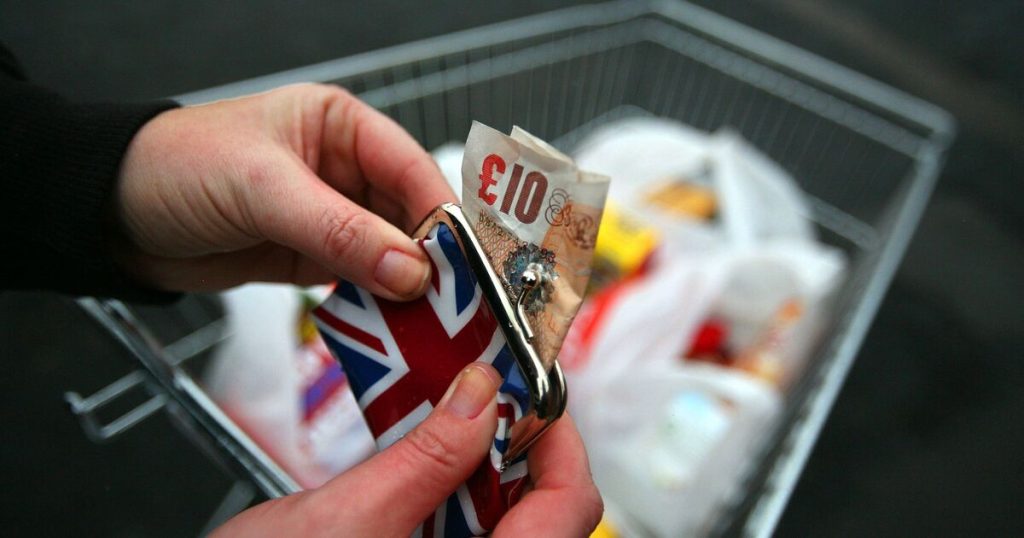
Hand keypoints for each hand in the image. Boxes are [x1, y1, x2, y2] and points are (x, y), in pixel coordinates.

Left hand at [115, 83, 453, 298]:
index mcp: (341, 126)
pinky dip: (380, 305)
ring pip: (392, 255)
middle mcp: (345, 170)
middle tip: (457, 304)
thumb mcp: (262, 190)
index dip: (441, 214)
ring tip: (433, 325)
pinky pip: (363, 281)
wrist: (113, 215)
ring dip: (410, 289)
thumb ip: (339, 230)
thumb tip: (412, 271)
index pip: (411, 168)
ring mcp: (333, 218)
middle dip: (433, 259)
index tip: (465, 262)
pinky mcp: (314, 258)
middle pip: (411, 217)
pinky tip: (395, 327)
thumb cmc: (178, 168)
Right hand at [212, 363, 602, 536]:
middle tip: (484, 395)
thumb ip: (425, 456)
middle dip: (518, 444)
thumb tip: (480, 394)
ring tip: (453, 421)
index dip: (560, 440)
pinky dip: (459, 491)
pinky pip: (474, 530)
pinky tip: (429, 464)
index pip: (570, 507)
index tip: (532, 393)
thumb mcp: (345, 516)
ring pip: (510, 518)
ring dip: (486, 465)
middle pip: (546, 510)